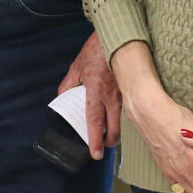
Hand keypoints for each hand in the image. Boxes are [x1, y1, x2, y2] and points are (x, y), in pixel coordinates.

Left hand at [56, 32, 120, 158]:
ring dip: (114, 130)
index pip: (94, 120)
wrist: (116, 38)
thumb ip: (67, 86)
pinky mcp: (130, 91)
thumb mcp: (75, 68)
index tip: (95, 154)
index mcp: (96, 91)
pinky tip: (114, 117)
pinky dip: (119, 117)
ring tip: (107, 135)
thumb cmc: (94, 52)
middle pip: (113, 128)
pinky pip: (125, 109)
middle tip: (103, 148)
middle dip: (108, 141)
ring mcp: (124, 94)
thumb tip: (62, 100)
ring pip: (121, 121)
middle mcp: (112, 96)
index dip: (94, 139)